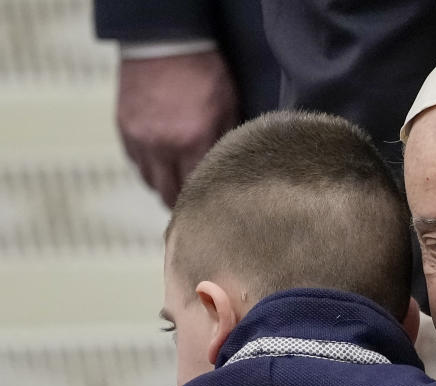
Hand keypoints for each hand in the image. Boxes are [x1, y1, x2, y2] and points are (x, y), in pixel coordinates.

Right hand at [116, 51, 238, 207]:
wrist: (165, 42)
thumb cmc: (205, 72)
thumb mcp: (229, 106)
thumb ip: (228, 142)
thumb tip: (233, 173)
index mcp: (193, 142)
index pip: (198, 192)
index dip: (206, 207)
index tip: (214, 215)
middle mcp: (162, 146)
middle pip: (169, 196)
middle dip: (183, 207)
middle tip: (196, 212)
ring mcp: (140, 139)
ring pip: (151, 182)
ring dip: (165, 188)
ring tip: (181, 189)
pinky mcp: (124, 130)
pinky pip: (136, 163)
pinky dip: (149, 169)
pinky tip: (163, 166)